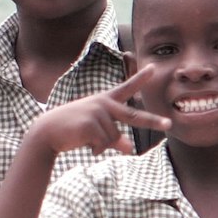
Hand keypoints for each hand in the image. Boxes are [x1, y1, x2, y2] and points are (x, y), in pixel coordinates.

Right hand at [24, 66, 169, 157]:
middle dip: (152, 121)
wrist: (48, 132)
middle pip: (133, 116)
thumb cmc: (72, 130)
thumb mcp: (96, 131)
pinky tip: (84, 143)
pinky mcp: (91, 124)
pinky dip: (96, 149)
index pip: (126, 87)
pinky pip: (104, 144)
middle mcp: (103, 104)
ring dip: (102, 145)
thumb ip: (116, 139)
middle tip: (169, 124)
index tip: (153, 68)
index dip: (140, 78)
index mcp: (105, 101)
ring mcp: (97, 113)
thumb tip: (131, 150)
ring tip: (86, 139)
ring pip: (114, 137)